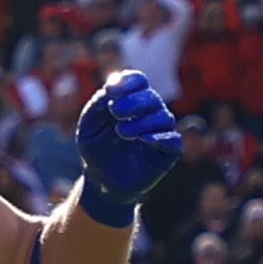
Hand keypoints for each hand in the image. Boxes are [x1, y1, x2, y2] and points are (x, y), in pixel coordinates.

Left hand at [73, 70, 181, 226]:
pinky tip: (144, 139)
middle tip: (114, 111)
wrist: (101, 182)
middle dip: (133, 101)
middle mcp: (150, 113)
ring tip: (121, 131)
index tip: (111, 90)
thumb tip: (110, 90)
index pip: (138, 81)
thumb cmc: (96, 150)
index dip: (128, 81)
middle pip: (151, 97)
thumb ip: (96, 106)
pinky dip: (161, 137)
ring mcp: (160, 132)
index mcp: (132, 101)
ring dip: (142, 121)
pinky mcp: (167, 153)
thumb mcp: (89, 127)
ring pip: (163, 117)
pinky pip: (173, 141)